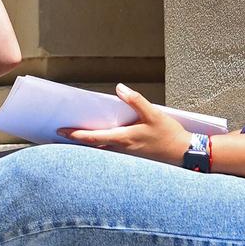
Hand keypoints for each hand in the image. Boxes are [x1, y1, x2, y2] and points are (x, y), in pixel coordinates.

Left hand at [63, 84, 191, 164]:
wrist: (185, 154)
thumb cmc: (170, 135)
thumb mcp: (154, 114)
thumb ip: (136, 100)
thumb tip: (120, 88)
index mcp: (125, 139)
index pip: (94, 138)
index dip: (76, 135)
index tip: (62, 131)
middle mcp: (123, 150)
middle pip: (94, 147)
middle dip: (76, 141)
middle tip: (59, 136)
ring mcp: (127, 156)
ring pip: (102, 151)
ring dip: (87, 145)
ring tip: (73, 138)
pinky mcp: (133, 157)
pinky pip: (112, 153)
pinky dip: (100, 147)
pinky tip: (96, 143)